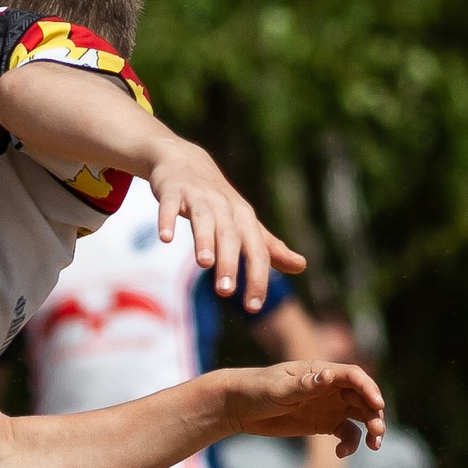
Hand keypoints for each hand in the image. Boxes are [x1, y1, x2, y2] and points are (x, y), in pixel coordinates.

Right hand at [145, 136, 307, 310]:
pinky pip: (170, 205)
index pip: (256, 251)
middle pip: (231, 236)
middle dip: (230, 263)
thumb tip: (301, 266)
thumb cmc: (218, 201)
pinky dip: (168, 220)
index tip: (253, 307)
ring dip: (204, 240)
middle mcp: (224, 206)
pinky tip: (165, 237)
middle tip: (226, 292)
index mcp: (244, 219)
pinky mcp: (173, 190)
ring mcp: (197, 196)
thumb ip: (269, 247)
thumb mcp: (245, 223)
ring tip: (204, 263)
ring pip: (204, 219)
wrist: (185, 161)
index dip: (256, 278)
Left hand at [218, 361, 384, 454]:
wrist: (240, 407)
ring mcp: (330, 405)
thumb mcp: (279, 388)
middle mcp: (331, 387)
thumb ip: (305, 385)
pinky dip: (351, 443)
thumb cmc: (257, 390)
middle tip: (377, 433)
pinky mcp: (325, 423)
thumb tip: (329, 376)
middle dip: (375, 413)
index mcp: (321, 371)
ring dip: (372, 428)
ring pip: (361, 415)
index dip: (369, 388)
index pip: (354, 376)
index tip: (377, 404)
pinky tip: (341, 453)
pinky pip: (347, 433)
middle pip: (363, 397)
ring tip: (373, 445)